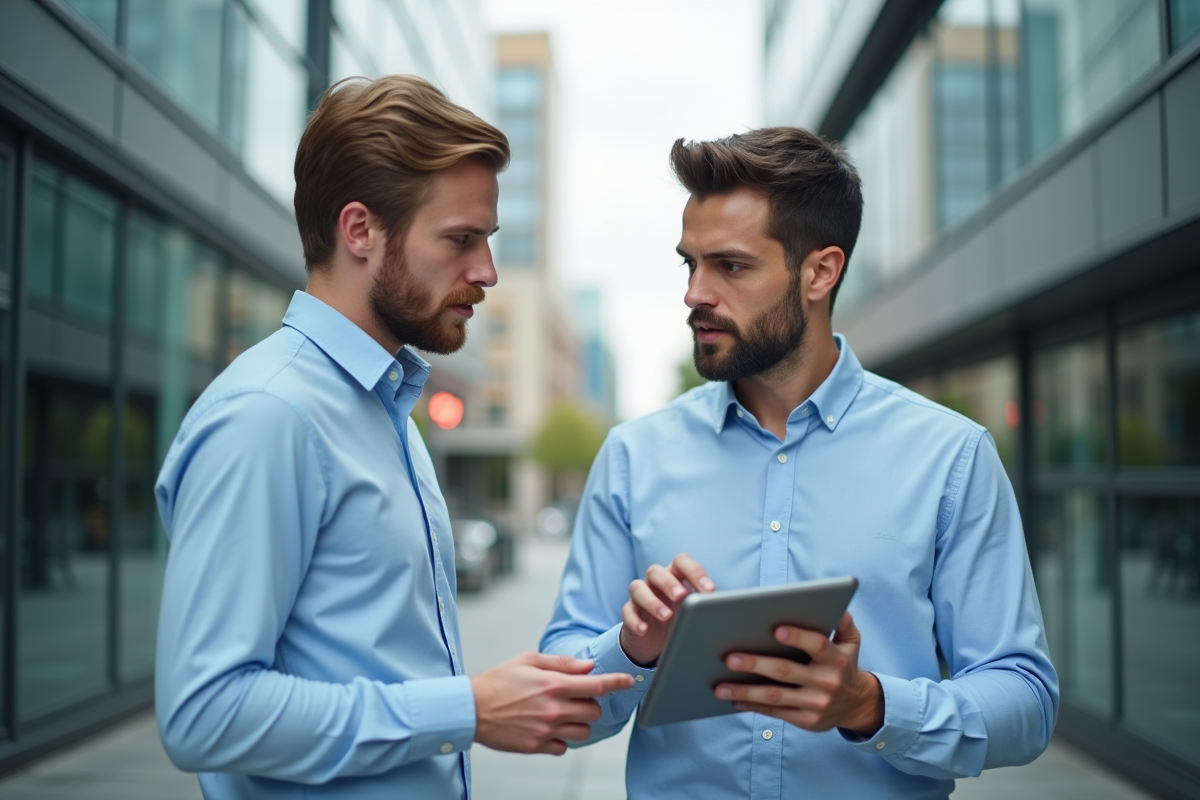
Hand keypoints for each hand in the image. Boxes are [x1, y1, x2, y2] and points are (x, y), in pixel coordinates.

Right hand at [472, 652, 633, 754]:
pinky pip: (563, 747)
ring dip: (578, 722)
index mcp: (554, 684)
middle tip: (574, 697)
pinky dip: (561, 739)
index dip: (618, 682)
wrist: (471, 708)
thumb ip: (561, 663)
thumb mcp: (528, 660)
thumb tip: (586, 666)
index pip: (597, 684)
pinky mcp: (536, 746)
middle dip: (590, 703)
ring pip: (583, 732)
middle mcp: (554, 709)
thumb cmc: (498, 681)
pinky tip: (547, 727)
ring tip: (560, 713)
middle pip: (594, 711)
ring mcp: (546, 730)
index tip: (630, 680)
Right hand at [618, 553, 714, 666]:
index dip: (695, 572)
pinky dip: (634, 620)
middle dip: (669, 583)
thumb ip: (706, 605)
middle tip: (682, 596)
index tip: (710, 590)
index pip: (682, 562)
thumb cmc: (681, 619)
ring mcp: (640, 596)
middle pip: (656, 571)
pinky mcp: (629, 613)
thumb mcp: (695, 611)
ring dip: (652, 601)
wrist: (656, 641)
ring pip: (638, 588)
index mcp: (675, 575)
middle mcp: (655, 582)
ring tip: (666, 616)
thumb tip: (726, 610)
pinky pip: (627, 611)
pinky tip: (644, 630)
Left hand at [715, 612, 883, 735]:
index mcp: (837, 658)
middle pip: (786, 671)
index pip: (817, 644)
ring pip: (775, 696)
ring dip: (745, 691)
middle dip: (756, 664)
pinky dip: (752, 706)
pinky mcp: (807, 720)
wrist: (857, 704)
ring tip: (720, 687)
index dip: (797, 636)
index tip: (775, 630)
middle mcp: (827, 682)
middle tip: (729, 658)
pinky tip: (734, 699)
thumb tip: (836, 605)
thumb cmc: (844, 665)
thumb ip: (843, 622)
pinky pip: (775, 712)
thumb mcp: (851, 642)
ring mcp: (816, 704)